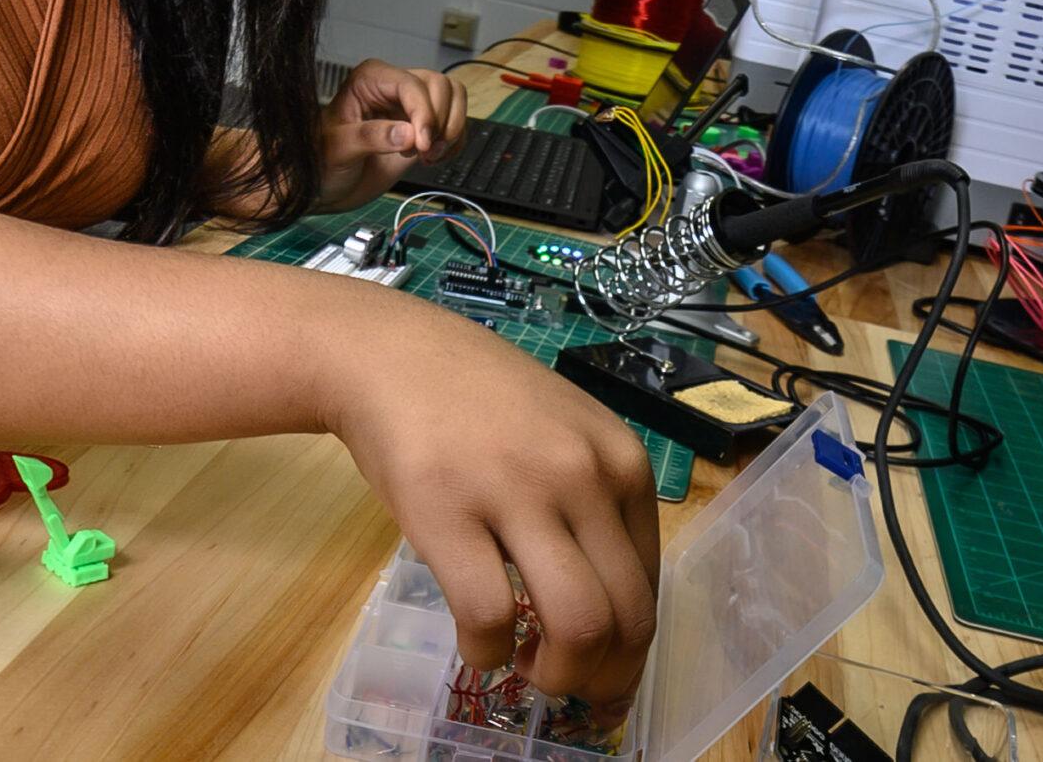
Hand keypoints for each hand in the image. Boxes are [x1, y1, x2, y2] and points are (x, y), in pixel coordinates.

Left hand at [316, 60, 468, 211]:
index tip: (423, 145)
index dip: (425, 113)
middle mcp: (394, 87)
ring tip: (429, 157)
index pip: (412, 84)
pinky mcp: (423, 126)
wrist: (327, 187)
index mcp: (370, 79)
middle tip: (425, 154)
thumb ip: (370, 138)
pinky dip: (453, 143)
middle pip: (441, 86)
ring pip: (454, 98)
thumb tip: (408, 134)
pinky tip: (433, 160)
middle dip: (441, 122)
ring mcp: (411, 106)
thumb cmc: (322, 163)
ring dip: (451, 131)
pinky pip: (455, 122)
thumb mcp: (338, 149)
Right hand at [321, 299, 659, 711]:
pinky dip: (488, 653)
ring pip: (577, 624)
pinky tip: (477, 645)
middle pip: (626, 616)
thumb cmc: (481, 403)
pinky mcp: (448, 511)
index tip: (598, 665)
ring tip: (527, 669)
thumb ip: (596, 506)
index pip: (650, 584)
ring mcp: (517, 492)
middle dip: (603, 676)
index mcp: (623, 462)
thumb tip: (612, 612)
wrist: (392, 355)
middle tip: (567, 686)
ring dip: (557, 675)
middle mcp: (584, 476)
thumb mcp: (567, 436)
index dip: (629, 647)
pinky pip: (490, 616)